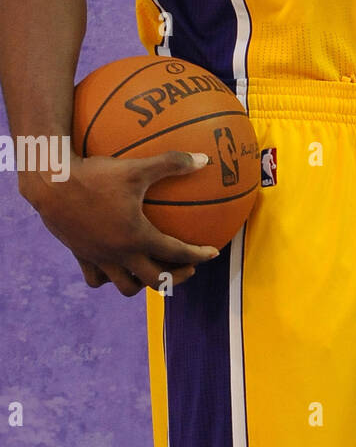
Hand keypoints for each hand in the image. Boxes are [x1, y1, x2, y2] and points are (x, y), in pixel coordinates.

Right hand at [27, 151, 221, 295]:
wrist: (51, 184)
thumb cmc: (96, 175)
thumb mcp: (138, 167)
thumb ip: (173, 163)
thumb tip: (204, 159)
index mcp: (136, 237)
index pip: (175, 253)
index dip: (198, 255)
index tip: (213, 253)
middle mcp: (119, 254)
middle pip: (154, 280)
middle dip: (176, 276)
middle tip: (189, 267)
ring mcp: (98, 259)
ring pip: (125, 286)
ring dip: (143, 283)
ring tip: (154, 270)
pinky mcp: (81, 256)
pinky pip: (97, 279)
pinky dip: (110, 278)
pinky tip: (118, 264)